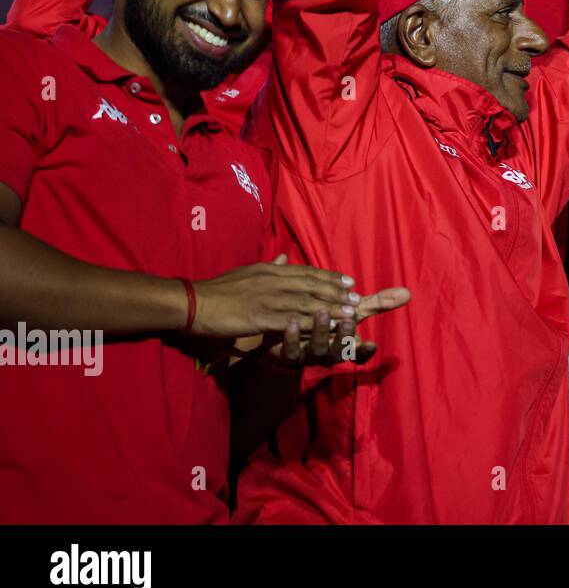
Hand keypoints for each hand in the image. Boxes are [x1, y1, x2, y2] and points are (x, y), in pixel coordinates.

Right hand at [191, 254, 361, 338]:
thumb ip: (269, 267)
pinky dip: (308, 323)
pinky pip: (288, 320)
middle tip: (357, 297)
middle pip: (311, 285)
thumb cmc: (218, 290)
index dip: (329, 276)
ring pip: (305, 302)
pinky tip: (323, 329)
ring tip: (350, 313)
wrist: (192, 302)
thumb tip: (285, 258)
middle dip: (336, 292)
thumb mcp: (247, 272)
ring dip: (330, 308)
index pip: (306, 272)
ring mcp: (266, 298)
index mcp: (270, 271)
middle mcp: (272, 281)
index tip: (349, 281)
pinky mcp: (258, 316)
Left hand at [263, 285, 410, 367]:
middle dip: (344, 335)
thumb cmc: (327, 318)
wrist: (288, 327)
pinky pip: (291, 352)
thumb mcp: (353, 310)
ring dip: (321, 332)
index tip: (372, 344)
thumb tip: (408, 292)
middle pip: (339, 351)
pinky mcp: (288, 356)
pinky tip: (291, 323)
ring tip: (322, 312)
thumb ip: (378, 303)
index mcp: (345, 344)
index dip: (364, 351)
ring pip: (317, 350)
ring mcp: (308, 356)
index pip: (359, 352)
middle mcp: (329, 353)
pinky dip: (292, 339)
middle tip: (348, 318)